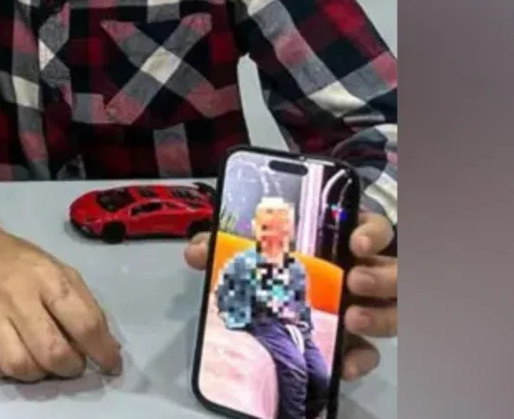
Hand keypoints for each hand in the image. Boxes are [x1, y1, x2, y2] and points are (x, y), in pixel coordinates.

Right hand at [0, 202, 122, 381]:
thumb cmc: (22, 263)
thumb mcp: (61, 270)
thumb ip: (85, 306)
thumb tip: (108, 348)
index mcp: (47, 278)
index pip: (83, 323)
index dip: (103, 351)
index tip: (110, 364)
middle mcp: (16, 296)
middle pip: (51, 351)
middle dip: (71, 367)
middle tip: (71, 362)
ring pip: (17, 365)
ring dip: (37, 373)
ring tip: (41, 361)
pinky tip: (10, 357)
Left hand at [183, 210, 397, 380]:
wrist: (269, 314)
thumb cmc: (270, 267)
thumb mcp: (250, 249)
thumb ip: (225, 244)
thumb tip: (198, 252)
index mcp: (341, 239)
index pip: (373, 228)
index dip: (371, 233)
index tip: (356, 243)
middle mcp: (363, 271)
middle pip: (395, 270)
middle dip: (381, 276)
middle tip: (354, 281)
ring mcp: (367, 307)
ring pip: (395, 311)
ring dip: (379, 316)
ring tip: (352, 320)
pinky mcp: (358, 342)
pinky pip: (371, 353)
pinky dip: (360, 360)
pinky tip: (344, 365)